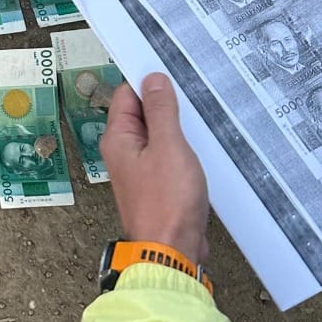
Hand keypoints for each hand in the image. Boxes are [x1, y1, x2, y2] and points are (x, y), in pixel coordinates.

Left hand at [102, 74, 209, 263]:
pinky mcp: (158, 184)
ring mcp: (141, 169)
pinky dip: (184, 148)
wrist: (172, 251)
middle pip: (144, 113)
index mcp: (118, 138)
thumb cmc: (166, 202)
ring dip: (179, 126)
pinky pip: (169, 155)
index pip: (127, 95)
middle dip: (167, 102)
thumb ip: (161, 111)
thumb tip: (153, 79)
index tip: (173, 70)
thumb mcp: (168, 147)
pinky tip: (203, 143)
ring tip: (203, 114)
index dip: (148, 81)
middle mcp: (124, 152)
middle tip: (195, 91)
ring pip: (159, 135)